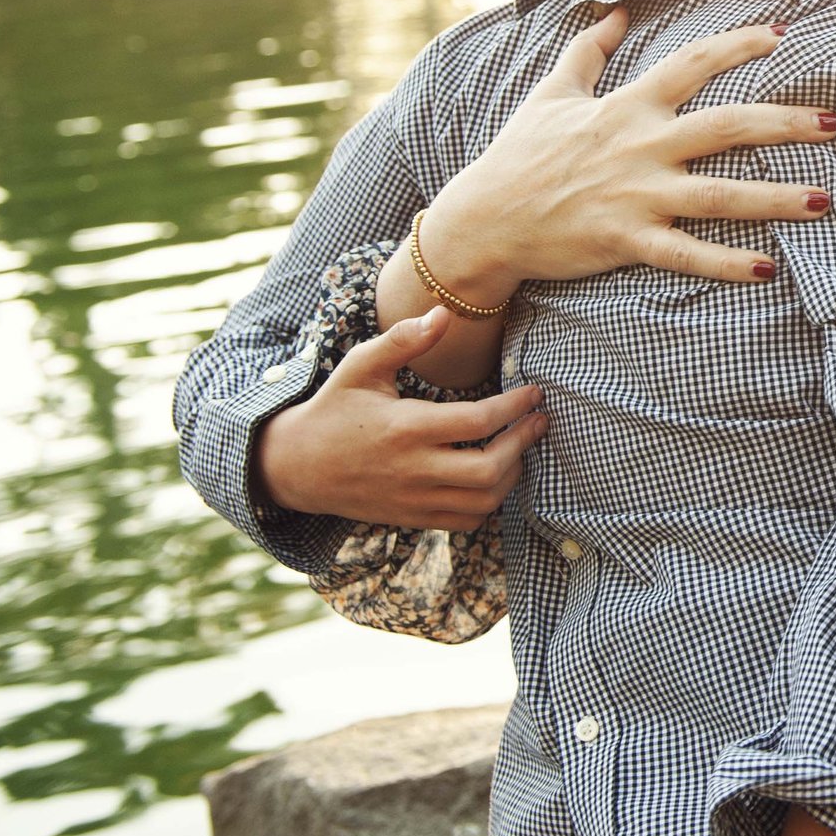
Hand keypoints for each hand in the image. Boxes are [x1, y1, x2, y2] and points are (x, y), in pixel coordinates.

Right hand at [254, 309, 547, 530]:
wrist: (296, 467)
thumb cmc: (334, 409)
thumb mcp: (360, 367)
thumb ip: (403, 340)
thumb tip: (442, 313)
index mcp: (404, 428)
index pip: (477, 422)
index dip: (514, 408)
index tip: (534, 393)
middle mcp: (412, 469)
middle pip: (487, 470)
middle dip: (522, 445)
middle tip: (539, 421)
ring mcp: (413, 499)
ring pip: (482, 502)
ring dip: (512, 476)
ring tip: (522, 448)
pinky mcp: (412, 518)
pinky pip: (465, 522)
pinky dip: (489, 503)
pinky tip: (496, 477)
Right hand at [424, 8, 835, 295]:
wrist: (482, 222)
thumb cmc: (518, 156)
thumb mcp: (551, 94)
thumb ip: (588, 51)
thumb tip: (613, 12)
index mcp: (627, 106)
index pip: (692, 63)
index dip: (739, 45)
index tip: (783, 36)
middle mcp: (640, 146)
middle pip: (725, 125)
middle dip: (784, 122)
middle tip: (835, 121)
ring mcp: (636, 195)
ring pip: (718, 194)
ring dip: (774, 198)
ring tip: (824, 201)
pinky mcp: (627, 240)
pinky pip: (685, 253)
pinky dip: (726, 263)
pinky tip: (767, 268)